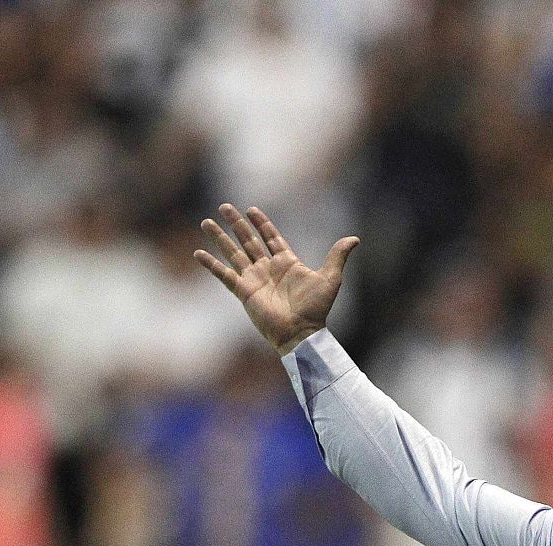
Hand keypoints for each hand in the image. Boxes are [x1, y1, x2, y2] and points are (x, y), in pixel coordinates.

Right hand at [194, 204, 359, 355]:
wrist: (302, 332)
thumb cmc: (317, 309)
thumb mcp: (330, 278)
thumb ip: (338, 256)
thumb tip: (354, 239)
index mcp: (287, 263)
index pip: (271, 237)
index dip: (261, 223)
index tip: (251, 209)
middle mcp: (268, 269)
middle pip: (248, 240)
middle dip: (237, 223)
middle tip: (224, 206)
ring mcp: (254, 279)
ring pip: (233, 252)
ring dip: (220, 237)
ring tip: (206, 221)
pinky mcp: (244, 291)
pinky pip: (224, 275)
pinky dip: (211, 265)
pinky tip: (198, 253)